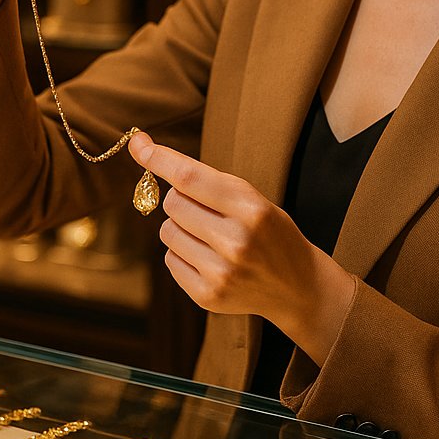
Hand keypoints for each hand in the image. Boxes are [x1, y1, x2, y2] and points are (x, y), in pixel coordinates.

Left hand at [129, 132, 355, 367]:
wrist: (298, 287)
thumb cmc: (272, 233)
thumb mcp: (255, 199)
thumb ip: (210, 184)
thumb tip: (151, 155)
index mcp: (251, 209)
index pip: (190, 177)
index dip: (160, 158)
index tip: (139, 143)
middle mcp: (234, 241)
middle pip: (173, 203)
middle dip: (182, 199)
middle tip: (207, 209)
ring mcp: (220, 273)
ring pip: (167, 231)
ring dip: (180, 227)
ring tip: (211, 236)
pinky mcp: (208, 295)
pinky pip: (170, 259)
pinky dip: (182, 253)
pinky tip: (209, 258)